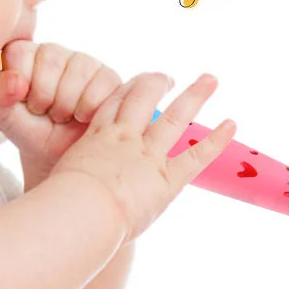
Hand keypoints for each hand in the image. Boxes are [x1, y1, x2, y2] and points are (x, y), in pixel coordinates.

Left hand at [0, 41, 122, 185]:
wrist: (60, 157)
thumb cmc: (30, 132)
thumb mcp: (4, 118)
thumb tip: (15, 80)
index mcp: (21, 54)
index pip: (19, 53)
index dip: (19, 85)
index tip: (22, 104)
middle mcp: (52, 51)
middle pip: (50, 60)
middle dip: (45, 98)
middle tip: (44, 113)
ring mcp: (82, 61)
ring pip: (77, 73)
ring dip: (67, 106)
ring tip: (62, 116)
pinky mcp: (107, 76)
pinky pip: (100, 86)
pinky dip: (88, 110)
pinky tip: (82, 117)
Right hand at [50, 71, 234, 240]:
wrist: (79, 211)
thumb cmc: (60, 206)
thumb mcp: (57, 184)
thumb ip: (66, 183)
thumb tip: (58, 199)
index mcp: (95, 139)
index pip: (112, 104)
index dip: (126, 90)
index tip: (137, 83)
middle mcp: (124, 139)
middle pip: (141, 99)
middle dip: (156, 84)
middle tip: (167, 76)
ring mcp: (147, 155)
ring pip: (173, 117)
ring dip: (195, 96)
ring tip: (210, 79)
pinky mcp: (167, 177)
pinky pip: (196, 154)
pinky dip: (216, 140)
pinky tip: (231, 125)